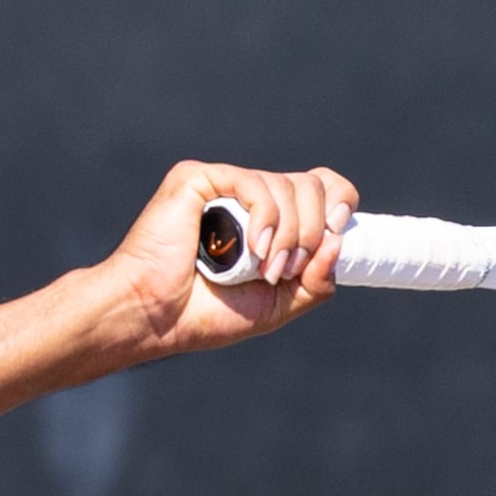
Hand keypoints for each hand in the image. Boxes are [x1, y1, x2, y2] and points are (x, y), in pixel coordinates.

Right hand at [97, 160, 359, 360]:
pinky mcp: (200, 179)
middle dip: (314, 231)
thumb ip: (315, 282)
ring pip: (288, 185)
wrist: (155, 317)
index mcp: (271, 221)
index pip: (322, 189)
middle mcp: (250, 198)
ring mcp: (225, 186)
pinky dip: (265, 218)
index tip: (336, 234)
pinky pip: (254, 183)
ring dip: (289, 234)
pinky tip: (252, 247)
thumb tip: (338, 242)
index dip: (339, 205)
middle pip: (313, 185)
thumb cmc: (204, 314)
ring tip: (265, 268)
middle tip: (287, 268)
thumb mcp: (276, 307)